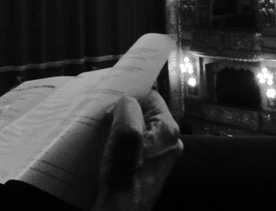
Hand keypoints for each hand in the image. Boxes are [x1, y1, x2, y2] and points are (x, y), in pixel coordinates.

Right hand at [92, 91, 182, 210]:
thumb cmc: (124, 177)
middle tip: (107, 119)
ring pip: (139, 131)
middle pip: (145, 114)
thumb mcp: (125, 131)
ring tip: (106, 135)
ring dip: (122, 130)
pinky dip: (123, 145)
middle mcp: (169, 142)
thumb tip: (125, 103)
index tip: (113, 104)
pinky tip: (109, 151)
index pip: (152, 97)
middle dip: (125, 114)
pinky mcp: (149, 169)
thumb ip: (128, 107)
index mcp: (168, 129)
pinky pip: (137, 147)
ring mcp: (160, 157)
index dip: (131, 97)